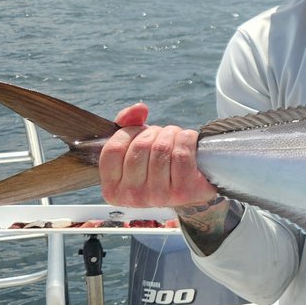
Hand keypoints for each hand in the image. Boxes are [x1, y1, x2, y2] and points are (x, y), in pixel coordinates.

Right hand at [98, 102, 219, 209]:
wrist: (193, 187)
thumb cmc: (159, 166)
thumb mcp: (136, 148)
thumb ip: (128, 124)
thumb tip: (138, 108)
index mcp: (113, 189)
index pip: (112, 149)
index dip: (128, 132)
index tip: (140, 132)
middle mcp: (132, 196)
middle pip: (140, 146)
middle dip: (154, 132)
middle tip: (162, 135)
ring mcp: (157, 196)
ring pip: (161, 148)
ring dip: (171, 134)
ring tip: (175, 138)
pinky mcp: (182, 192)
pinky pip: (181, 153)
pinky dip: (187, 139)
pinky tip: (188, 141)